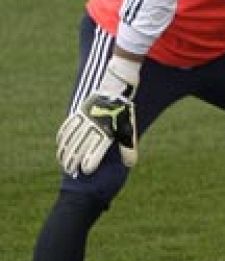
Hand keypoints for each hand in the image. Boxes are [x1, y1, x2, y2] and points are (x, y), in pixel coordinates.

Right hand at [56, 56, 140, 174]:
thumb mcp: (129, 130)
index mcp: (107, 131)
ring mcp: (84, 119)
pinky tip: (60, 145)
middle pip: (79, 147)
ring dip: (64, 151)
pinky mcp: (78, 112)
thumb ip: (128, 148)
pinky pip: (67, 127)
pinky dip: (62, 137)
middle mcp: (94, 126)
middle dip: (73, 160)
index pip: (95, 150)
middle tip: (69, 170)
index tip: (85, 171)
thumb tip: (130, 165)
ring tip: (62, 161)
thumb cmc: (123, 113)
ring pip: (70, 139)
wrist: (116, 89)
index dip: (90, 161)